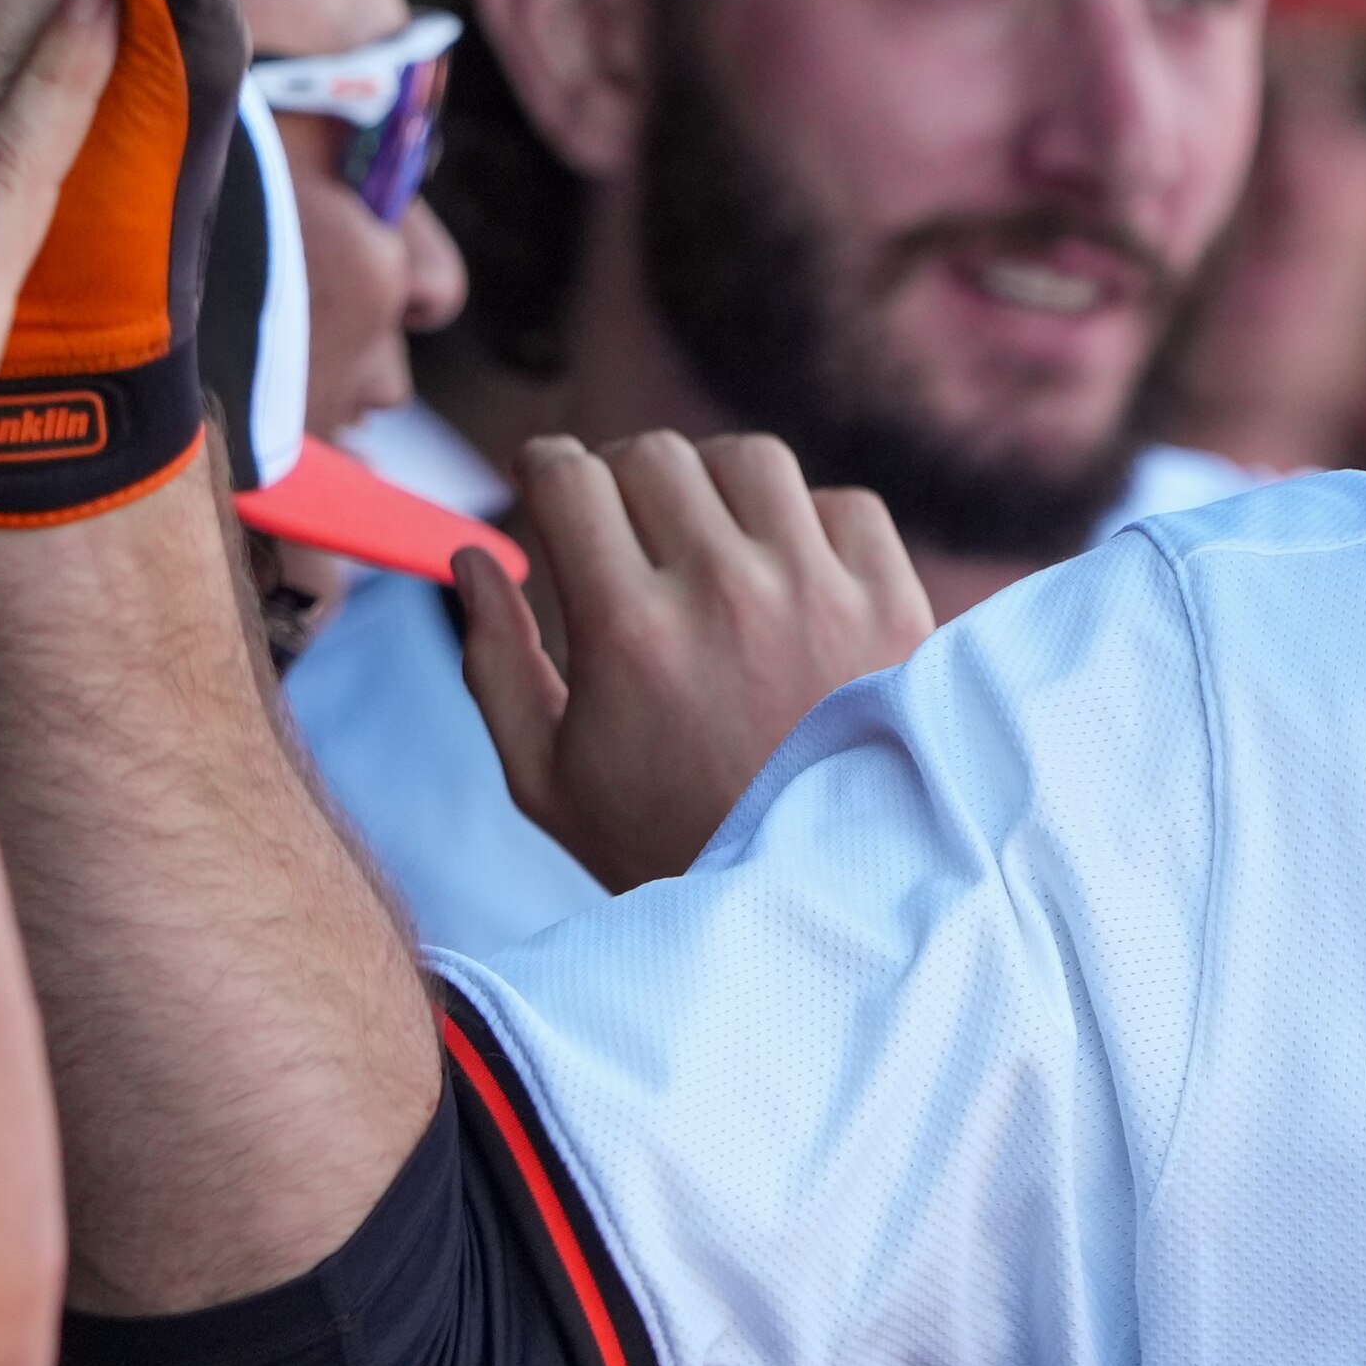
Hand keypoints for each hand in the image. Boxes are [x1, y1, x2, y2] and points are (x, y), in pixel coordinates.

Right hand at [456, 432, 930, 892]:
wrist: (812, 909)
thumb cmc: (664, 850)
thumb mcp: (547, 780)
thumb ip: (494, 662)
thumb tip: (472, 556)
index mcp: (630, 632)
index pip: (569, 478)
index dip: (542, 466)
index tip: (544, 481)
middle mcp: (726, 594)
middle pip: (653, 455)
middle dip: (618, 475)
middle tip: (618, 518)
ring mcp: (820, 593)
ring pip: (750, 460)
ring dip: (711, 482)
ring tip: (702, 534)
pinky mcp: (894, 607)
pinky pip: (845, 505)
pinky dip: (809, 521)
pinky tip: (786, 571)